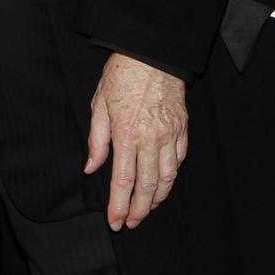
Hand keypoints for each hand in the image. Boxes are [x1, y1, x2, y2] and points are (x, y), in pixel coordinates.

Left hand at [83, 53, 187, 230]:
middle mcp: (150, 138)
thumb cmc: (122, 74)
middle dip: (139, 210)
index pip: (123, 181)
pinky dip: (172, 176)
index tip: (116, 222)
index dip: (119, 206)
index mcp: (126, 134)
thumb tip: (92, 167)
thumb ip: (97, 139)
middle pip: (147, 186)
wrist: (152, 51)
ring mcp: (169, 134)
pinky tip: (164, 182)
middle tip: (132, 223)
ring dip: (157, 197)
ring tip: (147, 208)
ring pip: (167, 177)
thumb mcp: (100, 103)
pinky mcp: (182, 127)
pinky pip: (180, 159)